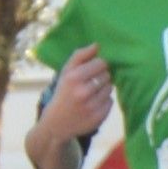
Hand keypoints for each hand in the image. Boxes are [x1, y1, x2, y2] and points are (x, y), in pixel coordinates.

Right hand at [25, 48, 115, 168]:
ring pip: (110, 88)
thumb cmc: (63, 93)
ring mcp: (92, 106)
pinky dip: (104, 101)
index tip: (92, 70)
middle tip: (90, 84)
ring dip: (103, 89)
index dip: (98, 66)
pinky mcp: (99, 117)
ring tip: (91, 94)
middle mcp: (83, 92)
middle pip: (107, 76)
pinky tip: (93, 104)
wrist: (57, 123)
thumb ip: (80, 56)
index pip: (101, 63)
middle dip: (101, 78)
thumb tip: (98, 45)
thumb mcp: (65, 72)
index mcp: (74, 77)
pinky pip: (110, 102)